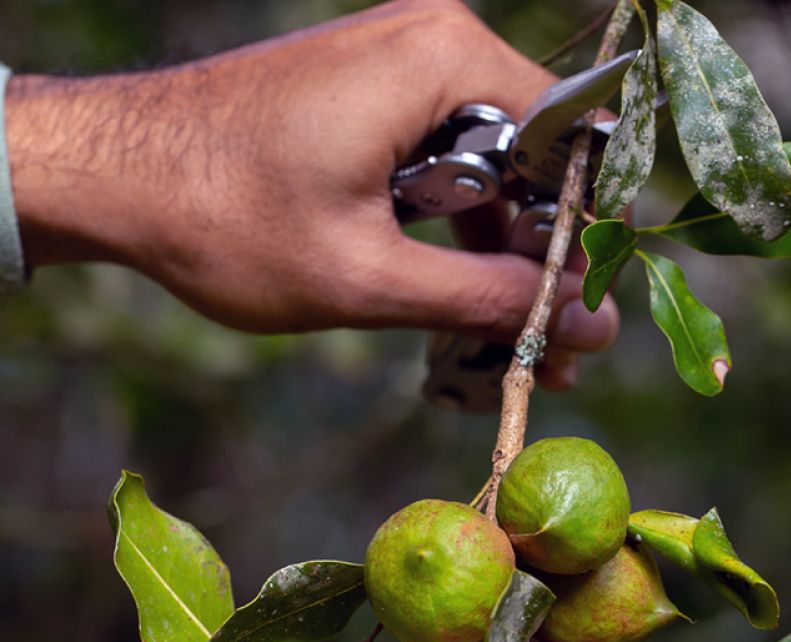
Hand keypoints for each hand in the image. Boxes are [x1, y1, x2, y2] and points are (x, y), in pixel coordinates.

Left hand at [5, 0, 617, 388]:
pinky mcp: (374, 105)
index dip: (583, 238)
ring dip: (502, 263)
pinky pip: (446, 173)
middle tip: (556, 352)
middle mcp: (433, 47)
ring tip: (518, 351)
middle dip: (543, 264)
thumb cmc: (225, 219)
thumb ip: (487, 298)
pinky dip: (455, 240)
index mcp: (444, 62)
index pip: (569, 147)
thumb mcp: (370, 277)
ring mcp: (402, 72)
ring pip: (492, 178)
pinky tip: (463, 308)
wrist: (111, 176)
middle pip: (534, 166)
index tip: (585, 314)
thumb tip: (588, 324)